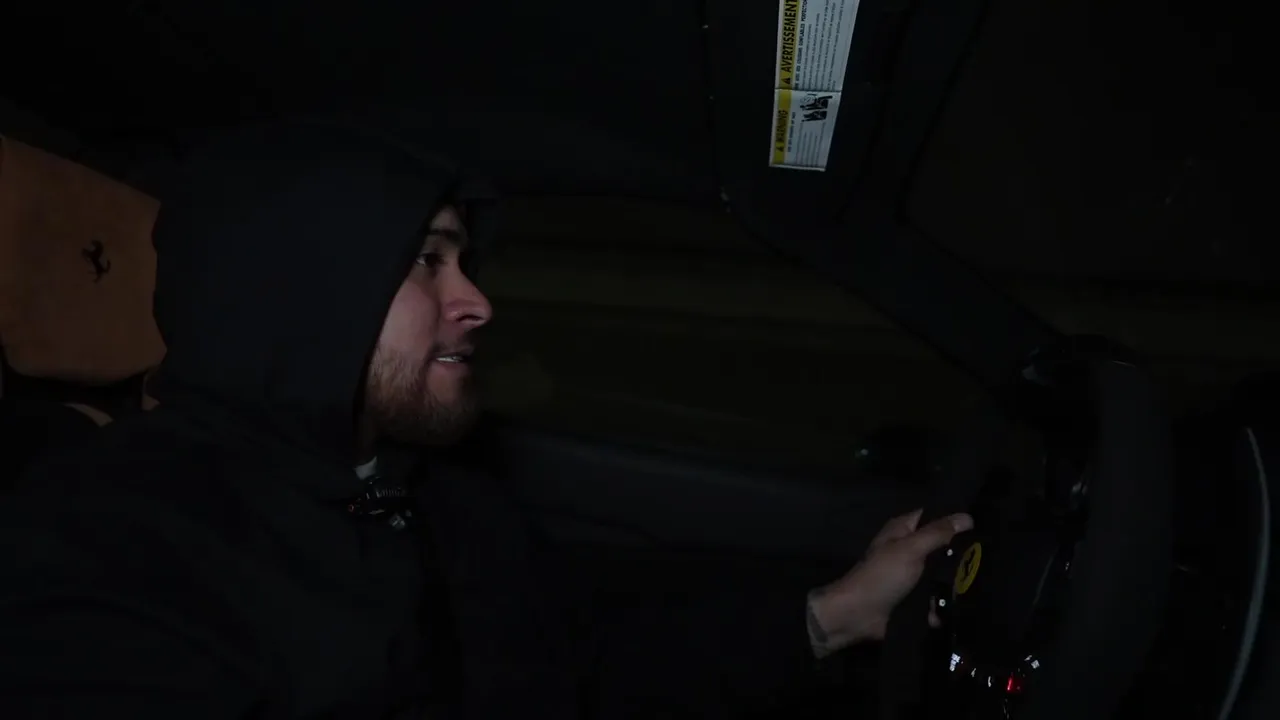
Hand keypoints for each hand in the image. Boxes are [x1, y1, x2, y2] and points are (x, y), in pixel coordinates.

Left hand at [806, 509, 973, 656]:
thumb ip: (938, 533)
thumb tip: (967, 517)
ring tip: (984, 582)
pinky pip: (936, 597)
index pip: (934, 515)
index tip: (984, 523)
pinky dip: (945, 603)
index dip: (955, 518)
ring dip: (957, 581)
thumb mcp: (911, 549)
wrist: (858, 615)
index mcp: (903, 530)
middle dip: (961, 553)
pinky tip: (968, 605)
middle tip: (991, 556)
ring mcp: (912, 575)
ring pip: (942, 574)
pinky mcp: (914, 598)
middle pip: (942, 546)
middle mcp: (909, 549)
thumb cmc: (882, 575)